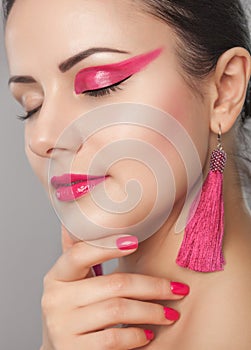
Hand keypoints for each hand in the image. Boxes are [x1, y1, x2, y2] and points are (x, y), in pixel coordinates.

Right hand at [41, 227, 188, 349]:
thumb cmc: (75, 308)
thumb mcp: (73, 281)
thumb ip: (82, 255)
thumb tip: (98, 217)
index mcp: (56, 276)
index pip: (79, 255)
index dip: (107, 247)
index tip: (134, 243)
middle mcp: (55, 300)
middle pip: (113, 284)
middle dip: (152, 286)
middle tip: (178, 289)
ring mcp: (62, 327)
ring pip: (117, 311)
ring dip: (151, 311)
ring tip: (170, 314)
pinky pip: (113, 339)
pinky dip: (136, 335)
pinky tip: (147, 333)